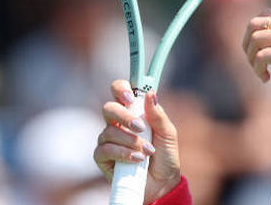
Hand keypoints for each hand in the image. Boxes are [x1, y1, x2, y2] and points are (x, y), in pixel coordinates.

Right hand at [94, 80, 180, 202]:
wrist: (162, 182)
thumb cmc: (165, 155)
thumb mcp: (168, 133)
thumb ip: (158, 115)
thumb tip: (150, 93)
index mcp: (134, 112)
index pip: (120, 91)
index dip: (121, 88)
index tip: (130, 96)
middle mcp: (118, 123)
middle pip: (109, 108)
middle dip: (124, 116)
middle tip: (140, 127)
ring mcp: (109, 140)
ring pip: (108, 131)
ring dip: (131, 141)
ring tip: (147, 152)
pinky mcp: (103, 158)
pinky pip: (105, 150)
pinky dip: (123, 153)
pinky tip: (137, 159)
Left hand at [242, 8, 270, 88]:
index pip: (266, 14)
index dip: (256, 32)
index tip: (258, 50)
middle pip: (254, 23)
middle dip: (247, 43)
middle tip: (252, 61)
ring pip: (255, 39)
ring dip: (251, 59)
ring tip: (260, 73)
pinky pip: (261, 56)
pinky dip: (258, 69)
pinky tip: (266, 78)